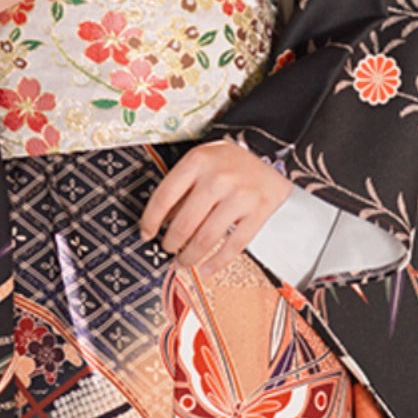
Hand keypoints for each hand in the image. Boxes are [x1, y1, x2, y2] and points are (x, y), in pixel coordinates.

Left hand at [138, 140, 291, 272]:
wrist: (271, 149)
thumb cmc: (229, 159)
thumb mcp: (200, 161)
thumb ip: (180, 188)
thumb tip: (160, 222)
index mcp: (197, 162)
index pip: (164, 197)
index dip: (150, 221)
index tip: (146, 234)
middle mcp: (218, 178)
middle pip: (184, 223)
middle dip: (171, 243)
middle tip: (168, 250)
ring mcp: (240, 195)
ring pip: (206, 238)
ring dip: (190, 256)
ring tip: (183, 262)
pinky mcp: (259, 210)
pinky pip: (234, 245)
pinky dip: (217, 262)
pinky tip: (207, 268)